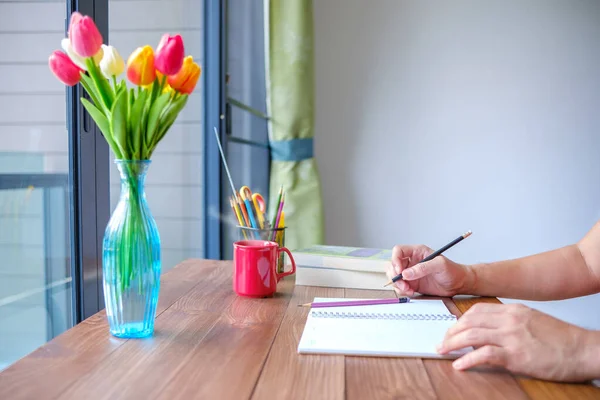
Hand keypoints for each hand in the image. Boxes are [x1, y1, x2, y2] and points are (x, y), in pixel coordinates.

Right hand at [387, 244, 471, 296]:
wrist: (459, 284)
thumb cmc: (452, 270)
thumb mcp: (439, 265)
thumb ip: (422, 268)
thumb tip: (405, 274)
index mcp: (417, 252)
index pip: (398, 251)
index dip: (395, 260)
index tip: (400, 271)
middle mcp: (411, 261)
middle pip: (393, 265)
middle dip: (395, 275)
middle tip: (403, 284)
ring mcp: (411, 273)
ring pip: (394, 276)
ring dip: (398, 284)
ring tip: (408, 289)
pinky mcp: (412, 283)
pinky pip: (400, 286)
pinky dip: (402, 290)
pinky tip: (411, 292)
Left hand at [438, 303, 599, 381]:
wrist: (584, 350)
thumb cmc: (562, 339)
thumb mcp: (533, 321)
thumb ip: (511, 323)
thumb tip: (490, 331)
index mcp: (514, 310)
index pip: (478, 310)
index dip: (460, 319)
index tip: (452, 328)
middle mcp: (510, 320)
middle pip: (470, 321)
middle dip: (451, 331)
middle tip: (441, 341)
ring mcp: (512, 336)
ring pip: (472, 335)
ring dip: (452, 343)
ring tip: (443, 351)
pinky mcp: (516, 355)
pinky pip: (484, 354)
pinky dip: (467, 359)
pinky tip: (459, 364)